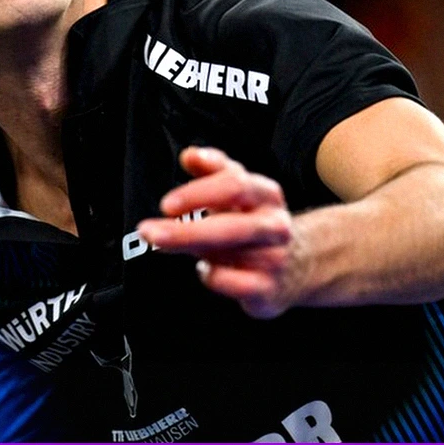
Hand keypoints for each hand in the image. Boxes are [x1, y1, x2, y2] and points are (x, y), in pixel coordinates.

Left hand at [136, 147, 307, 318]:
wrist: (295, 265)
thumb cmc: (252, 221)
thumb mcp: (237, 190)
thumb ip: (212, 170)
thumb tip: (190, 156)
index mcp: (266, 194)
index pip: (235, 184)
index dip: (199, 192)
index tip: (167, 204)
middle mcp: (274, 225)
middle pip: (231, 226)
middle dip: (185, 231)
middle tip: (148, 232)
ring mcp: (275, 258)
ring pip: (231, 254)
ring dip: (192, 249)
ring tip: (163, 243)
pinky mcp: (268, 288)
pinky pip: (236, 285)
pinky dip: (214, 277)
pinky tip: (203, 269)